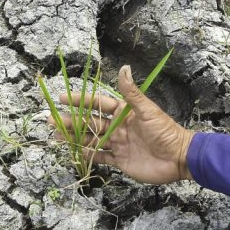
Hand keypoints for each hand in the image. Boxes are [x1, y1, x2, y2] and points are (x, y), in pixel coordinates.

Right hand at [48, 64, 194, 184]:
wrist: (179, 158)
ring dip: (75, 137)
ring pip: (92, 139)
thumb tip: (124, 68)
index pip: (98, 103)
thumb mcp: (148, 110)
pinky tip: (75, 152)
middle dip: (71, 120)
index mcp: (124, 112)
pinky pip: (101, 157)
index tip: (63, 98)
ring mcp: (119, 144)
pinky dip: (89, 155)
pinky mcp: (121, 161)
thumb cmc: (166, 132)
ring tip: (56, 135)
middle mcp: (119, 127)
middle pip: (90, 122)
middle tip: (51, 119)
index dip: (81, 100)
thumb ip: (131, 92)